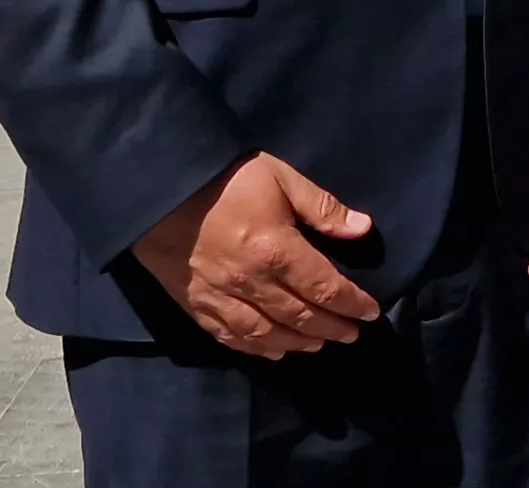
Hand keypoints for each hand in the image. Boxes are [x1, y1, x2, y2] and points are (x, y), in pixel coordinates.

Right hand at [132, 153, 381, 358]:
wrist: (158, 187)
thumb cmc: (225, 178)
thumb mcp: (281, 177)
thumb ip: (322, 208)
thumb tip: (363, 229)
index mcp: (277, 251)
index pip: (325, 288)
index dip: (352, 303)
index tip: (370, 312)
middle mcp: (251, 283)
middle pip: (299, 316)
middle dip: (331, 327)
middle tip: (352, 335)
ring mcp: (220, 298)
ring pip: (266, 333)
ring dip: (297, 342)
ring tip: (318, 343)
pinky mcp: (194, 304)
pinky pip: (229, 336)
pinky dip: (254, 349)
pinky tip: (271, 351)